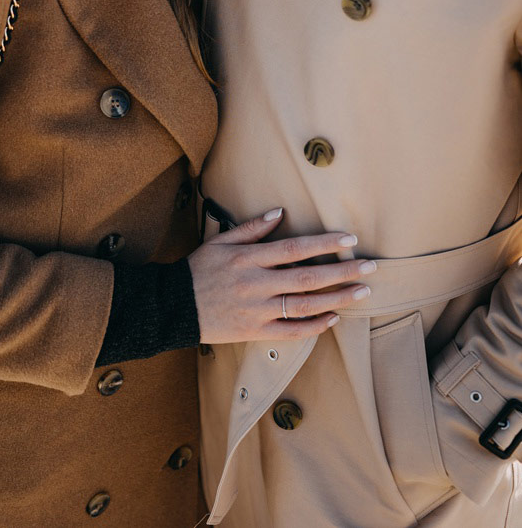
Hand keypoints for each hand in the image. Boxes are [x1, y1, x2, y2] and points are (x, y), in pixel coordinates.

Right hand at [188, 208, 375, 343]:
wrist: (173, 306)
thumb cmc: (197, 270)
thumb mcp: (219, 242)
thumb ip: (250, 229)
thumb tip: (279, 212)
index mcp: (247, 259)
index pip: (293, 249)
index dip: (323, 244)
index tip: (349, 239)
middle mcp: (255, 284)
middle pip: (307, 278)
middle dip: (342, 272)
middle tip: (370, 267)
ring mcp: (256, 310)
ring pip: (305, 305)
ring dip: (337, 298)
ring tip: (362, 292)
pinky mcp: (255, 331)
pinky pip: (291, 331)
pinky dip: (314, 325)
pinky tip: (333, 317)